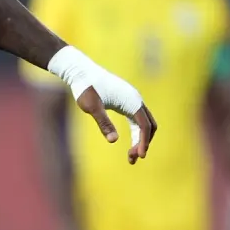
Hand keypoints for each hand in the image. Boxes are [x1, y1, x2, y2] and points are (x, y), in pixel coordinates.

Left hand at [48, 46, 157, 163]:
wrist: (81, 71)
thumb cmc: (86, 88)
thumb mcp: (92, 107)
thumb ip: (103, 123)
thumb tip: (114, 140)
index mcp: (131, 101)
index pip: (144, 125)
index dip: (143, 142)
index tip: (138, 156)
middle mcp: (135, 99)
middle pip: (148, 125)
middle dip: (143, 142)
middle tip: (132, 159)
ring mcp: (131, 98)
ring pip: (144, 122)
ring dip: (140, 139)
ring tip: (130, 156)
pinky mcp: (126, 99)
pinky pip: (137, 118)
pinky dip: (136, 131)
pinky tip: (129, 141)